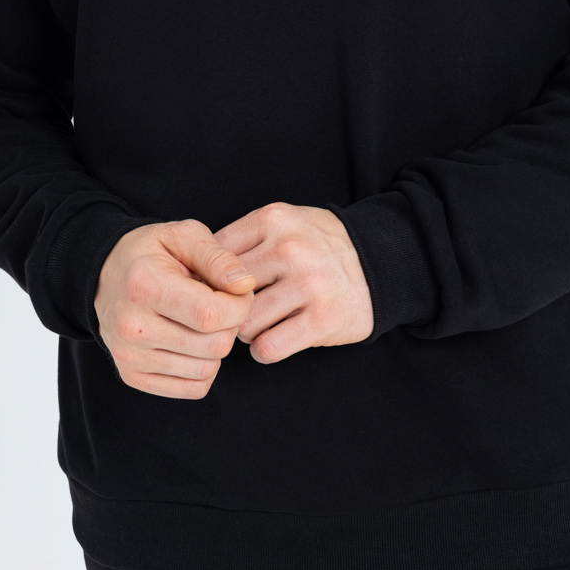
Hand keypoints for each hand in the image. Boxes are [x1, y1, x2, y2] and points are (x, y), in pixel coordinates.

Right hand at [94, 220, 256, 398]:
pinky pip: (193, 388)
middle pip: (214, 346)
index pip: (211, 314)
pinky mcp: (132, 376)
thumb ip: (218, 258)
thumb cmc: (151, 252)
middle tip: (220, 304)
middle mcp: (132, 326)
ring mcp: (129, 356)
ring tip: (203, 321)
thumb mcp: (183, 235)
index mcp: (145, 286)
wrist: (105, 274)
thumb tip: (246, 286)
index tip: (238, 291)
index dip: (240, 305)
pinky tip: (194, 342)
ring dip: (217, 347)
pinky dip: (204, 368)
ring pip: (207, 370)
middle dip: (231, 324)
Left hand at [211, 202, 373, 363]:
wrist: (380, 263)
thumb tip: (188, 274)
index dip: (207, 280)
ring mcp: (309, 283)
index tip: (215, 291)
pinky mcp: (324, 318)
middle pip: (225, 293)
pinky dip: (265, 350)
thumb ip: (241, 241)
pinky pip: (269, 347)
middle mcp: (291, 248)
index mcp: (274, 220)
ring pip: (244, 324)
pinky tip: (273, 340)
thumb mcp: (283, 224)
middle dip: (225, 309)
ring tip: (259, 325)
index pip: (213, 256)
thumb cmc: (317, 246)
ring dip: (246, 333)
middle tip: (236, 314)